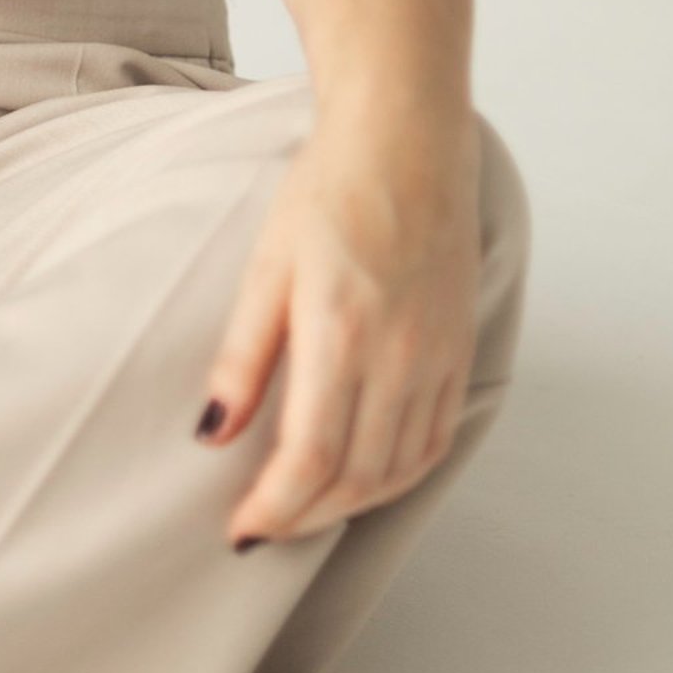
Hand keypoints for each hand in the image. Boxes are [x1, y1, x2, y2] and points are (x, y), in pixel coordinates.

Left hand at [194, 109, 482, 547]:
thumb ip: (242, 357)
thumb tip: (210, 435)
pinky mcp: (461, 351)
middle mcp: (400, 358)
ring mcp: (438, 358)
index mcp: (342, 335)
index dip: (274, 509)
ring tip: (304, 509)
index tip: (240, 530)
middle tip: (263, 526)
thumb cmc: (328, 192)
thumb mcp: (266, 266)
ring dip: (349, 504)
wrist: (405, 142)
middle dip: (304, 517)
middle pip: (355, 478)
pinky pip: (436, 440)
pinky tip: (365, 476)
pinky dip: (398, 475)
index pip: (310, 459)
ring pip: (398, 470)